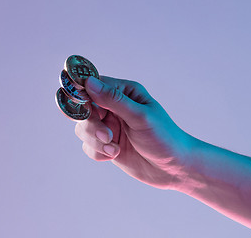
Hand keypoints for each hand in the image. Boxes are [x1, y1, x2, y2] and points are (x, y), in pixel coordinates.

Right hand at [75, 76, 195, 189]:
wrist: (173, 168)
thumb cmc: (164, 137)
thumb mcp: (140, 116)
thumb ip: (114, 100)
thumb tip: (88, 82)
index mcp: (124, 92)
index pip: (93, 85)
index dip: (81, 93)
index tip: (77, 104)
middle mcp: (114, 107)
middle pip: (83, 109)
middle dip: (92, 125)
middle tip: (107, 136)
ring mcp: (109, 126)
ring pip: (83, 129)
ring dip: (96, 141)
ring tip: (115, 149)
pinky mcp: (106, 144)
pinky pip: (88, 146)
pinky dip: (99, 152)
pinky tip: (115, 155)